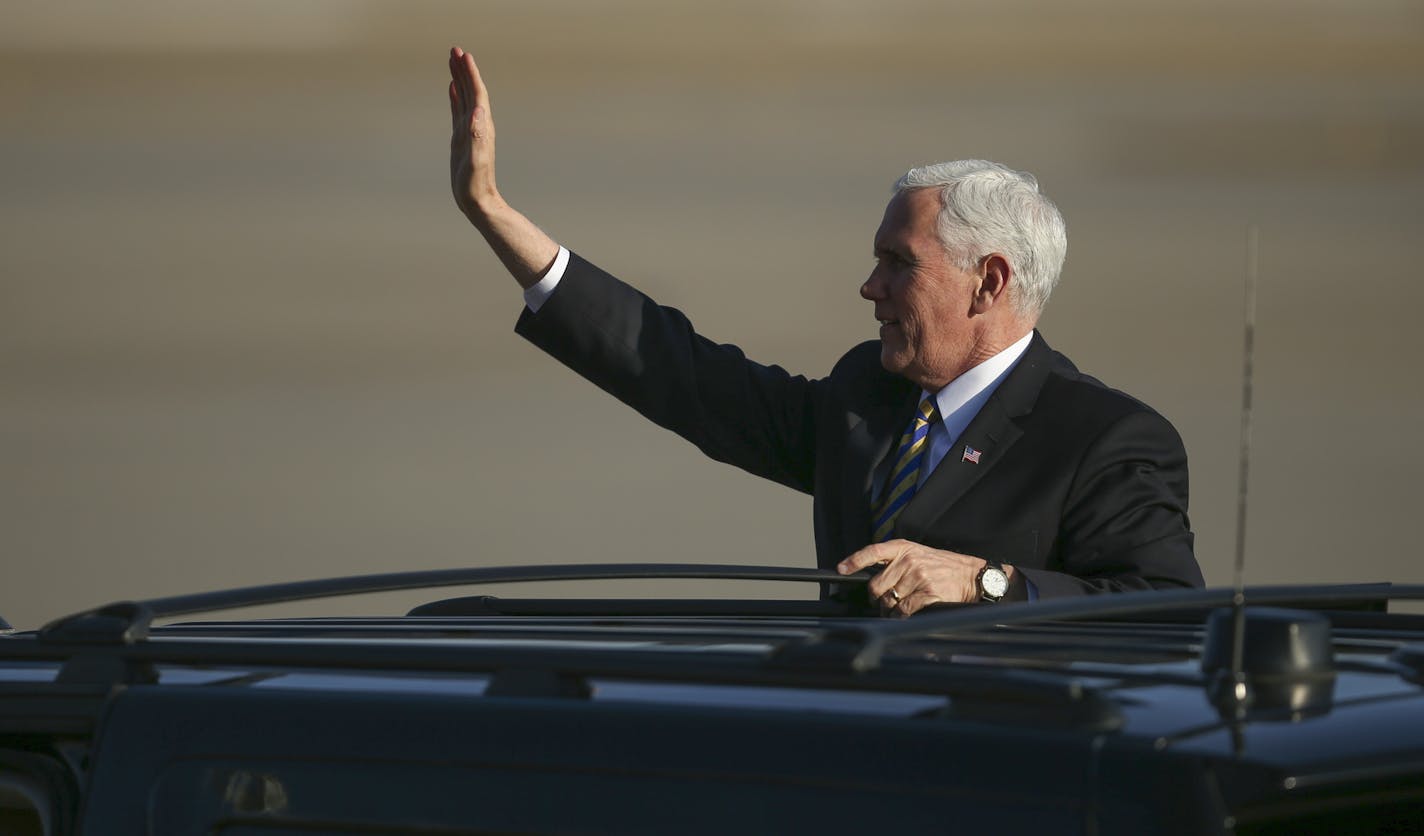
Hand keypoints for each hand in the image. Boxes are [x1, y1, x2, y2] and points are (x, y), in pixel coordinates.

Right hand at [448, 46, 500, 219]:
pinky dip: (455, 96)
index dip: (471, 74)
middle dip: (463, 70)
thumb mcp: (476, 161)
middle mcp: (477, 125)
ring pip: (464, 97)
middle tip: (454, 49)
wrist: (478, 200)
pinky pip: (458, 111)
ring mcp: (469, 130)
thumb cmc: (476, 184)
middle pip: (471, 90)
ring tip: (452, 61)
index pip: (477, 94)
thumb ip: (478, 137)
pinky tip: (452, 88)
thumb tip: (477, 112)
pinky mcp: (461, 137)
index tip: (464, 55)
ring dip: (459, 79)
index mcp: (481, 127)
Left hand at [837, 540, 1012, 616]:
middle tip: (881, 602)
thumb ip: (895, 561)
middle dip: (876, 598)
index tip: (841, 568)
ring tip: (896, 608)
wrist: (971, 575)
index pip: (873, 551)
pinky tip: (904, 615)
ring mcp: (918, 576)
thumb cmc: (942, 566)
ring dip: (888, 610)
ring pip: (889, 601)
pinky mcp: (928, 593)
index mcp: (904, 548)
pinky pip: (903, 610)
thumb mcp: (918, 553)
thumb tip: (872, 580)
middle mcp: (909, 560)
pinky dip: (900, 616)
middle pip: (876, 585)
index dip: (855, 560)